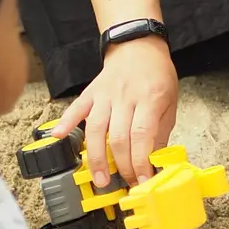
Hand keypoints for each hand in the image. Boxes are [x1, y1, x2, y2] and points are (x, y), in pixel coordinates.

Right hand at [52, 37, 177, 187]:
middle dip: (122, 166)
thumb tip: (155, 163)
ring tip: (101, 179)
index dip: (140, 161)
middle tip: (126, 183)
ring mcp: (106, 94)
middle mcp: (125, 96)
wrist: (139, 45)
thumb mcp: (170, 101)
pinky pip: (76, 108)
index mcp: (150, 98)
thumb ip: (161, 132)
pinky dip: (66, 122)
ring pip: (96, 128)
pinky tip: (58, 137)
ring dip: (96, 158)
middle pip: (118, 136)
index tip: (143, 180)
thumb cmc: (157, 74)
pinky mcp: (91, 92)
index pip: (142, 135)